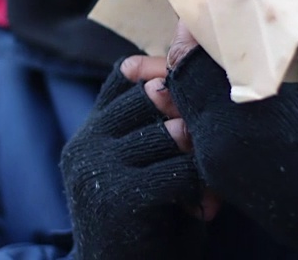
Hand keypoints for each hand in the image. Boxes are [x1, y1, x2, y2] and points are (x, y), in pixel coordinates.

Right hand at [60, 56, 204, 258]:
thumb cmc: (143, 220)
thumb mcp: (139, 167)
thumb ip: (150, 128)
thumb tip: (177, 76)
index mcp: (89, 133)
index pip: (124, 78)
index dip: (162, 79)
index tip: (192, 102)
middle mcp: (84, 145)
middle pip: (148, 97)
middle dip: (188, 114)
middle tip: (213, 141)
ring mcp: (96, 169)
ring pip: (169, 133)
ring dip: (199, 154)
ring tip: (210, 183)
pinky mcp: (118, 198)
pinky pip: (178, 171)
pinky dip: (201, 187)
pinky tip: (202, 208)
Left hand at [165, 0, 297, 257]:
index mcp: (242, 107)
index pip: (192, 58)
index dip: (190, 30)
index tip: (198, 9)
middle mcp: (217, 137)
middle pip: (181, 84)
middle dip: (185, 55)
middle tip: (197, 32)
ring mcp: (216, 162)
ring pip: (186, 110)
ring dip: (188, 83)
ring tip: (199, 60)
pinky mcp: (222, 177)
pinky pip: (197, 135)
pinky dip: (200, 111)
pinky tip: (213, 97)